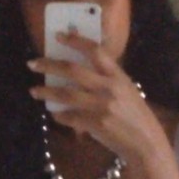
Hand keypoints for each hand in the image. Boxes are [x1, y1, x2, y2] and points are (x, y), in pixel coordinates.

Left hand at [27, 32, 159, 160]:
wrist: (146, 142)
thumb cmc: (136, 116)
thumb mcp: (127, 91)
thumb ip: (107, 80)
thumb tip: (80, 72)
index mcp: (118, 76)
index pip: (95, 51)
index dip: (75, 41)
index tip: (58, 36)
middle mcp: (109, 88)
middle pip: (73, 70)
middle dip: (49, 65)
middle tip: (33, 64)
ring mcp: (101, 106)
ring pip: (66, 94)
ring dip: (46, 92)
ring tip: (34, 90)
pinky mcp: (95, 124)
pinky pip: (69, 117)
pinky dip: (59, 115)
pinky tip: (54, 114)